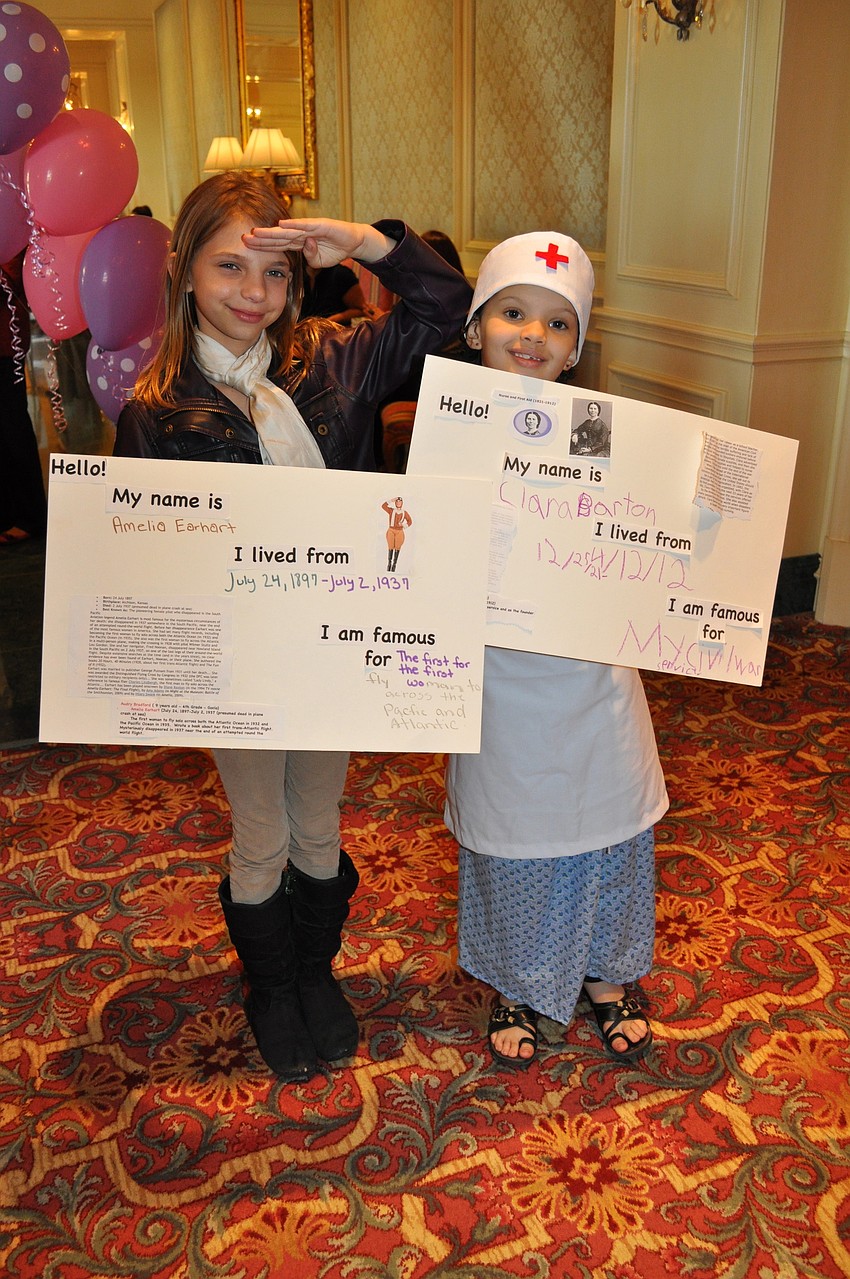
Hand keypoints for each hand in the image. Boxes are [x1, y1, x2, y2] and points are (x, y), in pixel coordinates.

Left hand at [243, 218, 393, 265]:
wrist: (354, 241)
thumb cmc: (335, 250)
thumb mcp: (319, 262)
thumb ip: (309, 259)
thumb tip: (305, 252)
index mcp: (298, 243)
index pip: (276, 245)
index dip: (262, 246)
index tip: (246, 247)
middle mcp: (300, 233)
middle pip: (276, 237)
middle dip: (260, 239)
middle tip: (243, 238)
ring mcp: (309, 228)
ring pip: (287, 231)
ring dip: (271, 232)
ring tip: (256, 232)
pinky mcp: (321, 225)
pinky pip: (305, 226)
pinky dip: (293, 226)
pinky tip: (281, 225)